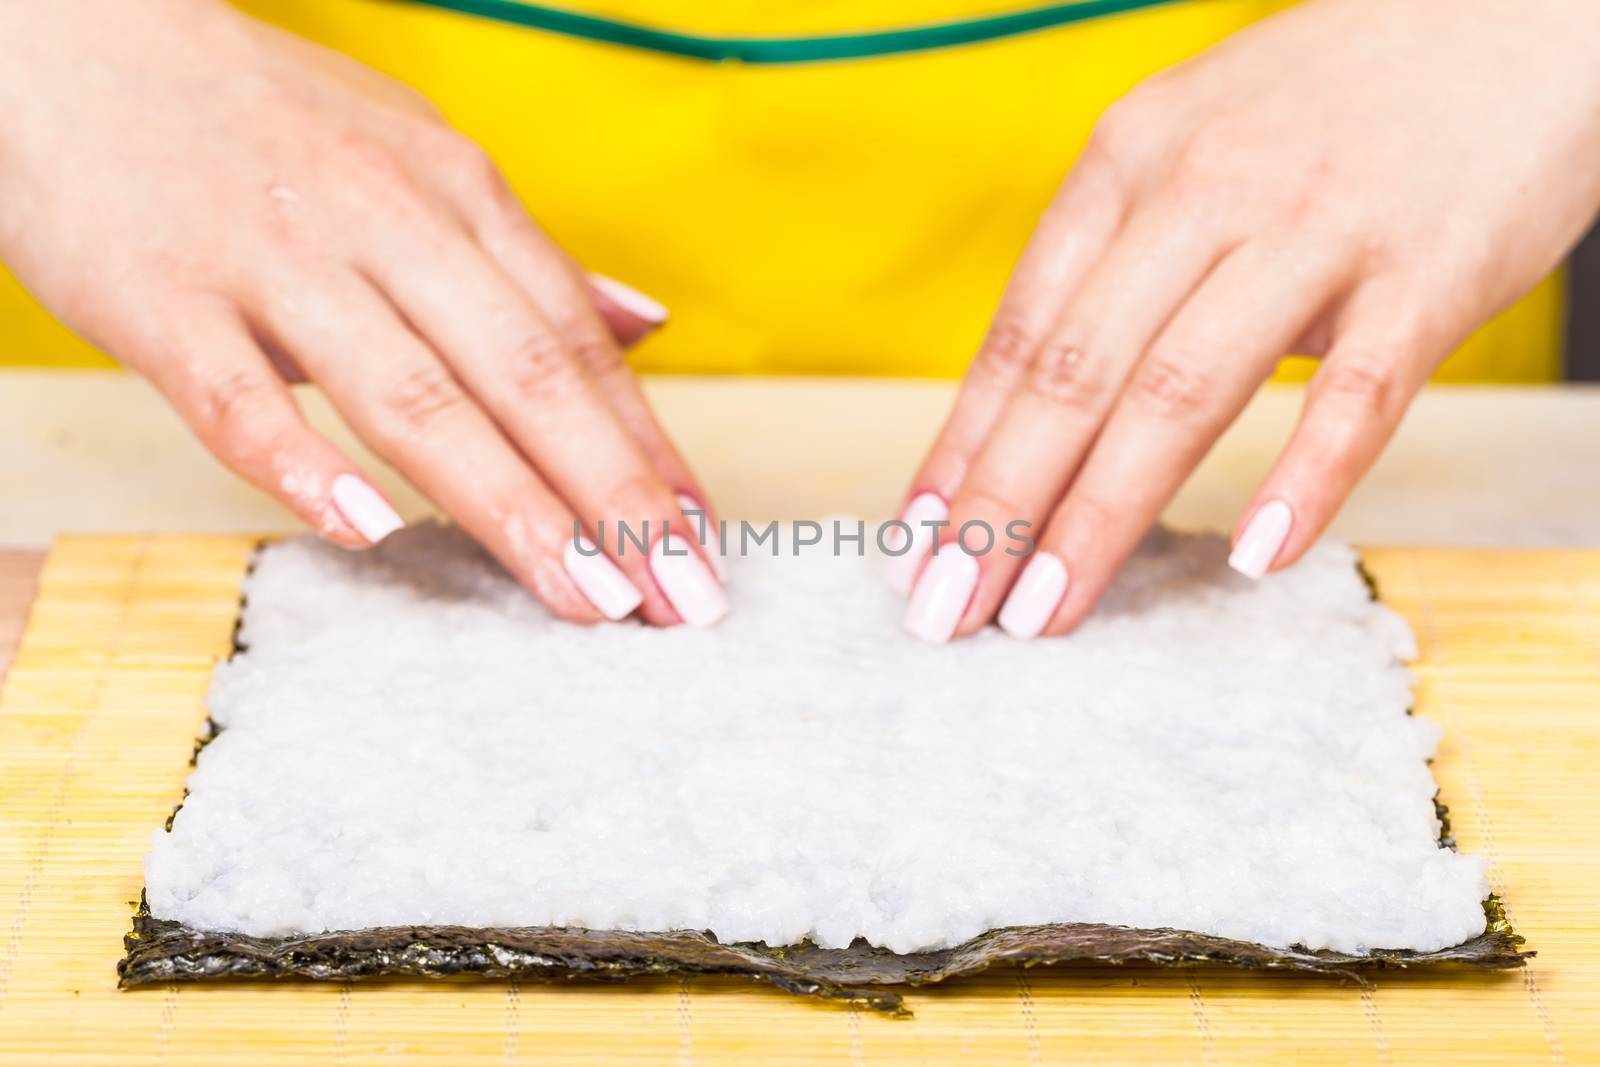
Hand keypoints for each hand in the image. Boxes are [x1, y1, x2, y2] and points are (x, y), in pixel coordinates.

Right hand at [0, 0, 725, 625]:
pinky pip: (237, 397)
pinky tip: (368, 532)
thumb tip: (642, 325)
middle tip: (679, 597)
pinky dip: (302, 464)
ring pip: (412, 400)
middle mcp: (387, 225)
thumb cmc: (268, 122)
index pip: (577, 341)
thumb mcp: (423, 160)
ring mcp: (277, 261)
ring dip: (511, 507)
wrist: (74, 40)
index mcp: (457, 196)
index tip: (704, 536)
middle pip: (524, 378)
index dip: (648, 446)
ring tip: (587, 596)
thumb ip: (530, 261)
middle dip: (615, 497)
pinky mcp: (163, 299)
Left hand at [895, 0, 1599, 642]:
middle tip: (951, 607)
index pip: (1021, 333)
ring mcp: (1317, 229)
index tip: (917, 541)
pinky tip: (1257, 556)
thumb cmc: (1335, 103)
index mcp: (1130, 162)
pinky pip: (1358, 394)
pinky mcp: (1429, 270)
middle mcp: (1205, 189)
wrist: (1515, 12)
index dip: (962, 447)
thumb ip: (1119, 260)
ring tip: (1045, 610)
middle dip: (1001, 504)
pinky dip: (1305, 479)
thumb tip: (1037, 401)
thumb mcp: (1191, 147)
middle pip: (1076, 374)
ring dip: (1102, 515)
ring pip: (1183, 394)